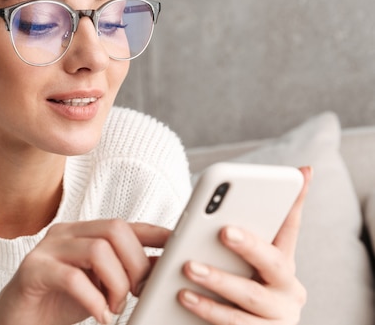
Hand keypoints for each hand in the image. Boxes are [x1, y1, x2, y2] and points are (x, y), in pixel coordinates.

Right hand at [0, 220, 169, 324]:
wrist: (16, 321)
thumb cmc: (58, 302)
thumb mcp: (99, 286)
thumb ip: (123, 273)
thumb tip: (159, 266)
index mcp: (83, 233)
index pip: (125, 225)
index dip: (155, 233)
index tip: (178, 244)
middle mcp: (65, 233)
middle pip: (115, 230)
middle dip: (135, 265)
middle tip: (134, 294)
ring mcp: (47, 249)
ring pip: (98, 250)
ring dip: (116, 284)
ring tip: (114, 307)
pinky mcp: (32, 270)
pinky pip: (72, 278)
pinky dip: (94, 301)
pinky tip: (100, 316)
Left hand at [177, 166, 311, 323]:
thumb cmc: (233, 293)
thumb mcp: (238, 265)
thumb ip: (230, 239)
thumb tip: (211, 210)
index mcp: (283, 265)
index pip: (291, 227)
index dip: (296, 200)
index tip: (298, 175)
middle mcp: (289, 290)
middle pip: (273, 262)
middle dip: (249, 244)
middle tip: (224, 231)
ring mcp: (279, 317)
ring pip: (250, 296)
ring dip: (218, 280)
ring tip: (189, 267)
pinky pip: (234, 324)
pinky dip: (208, 310)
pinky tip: (185, 298)